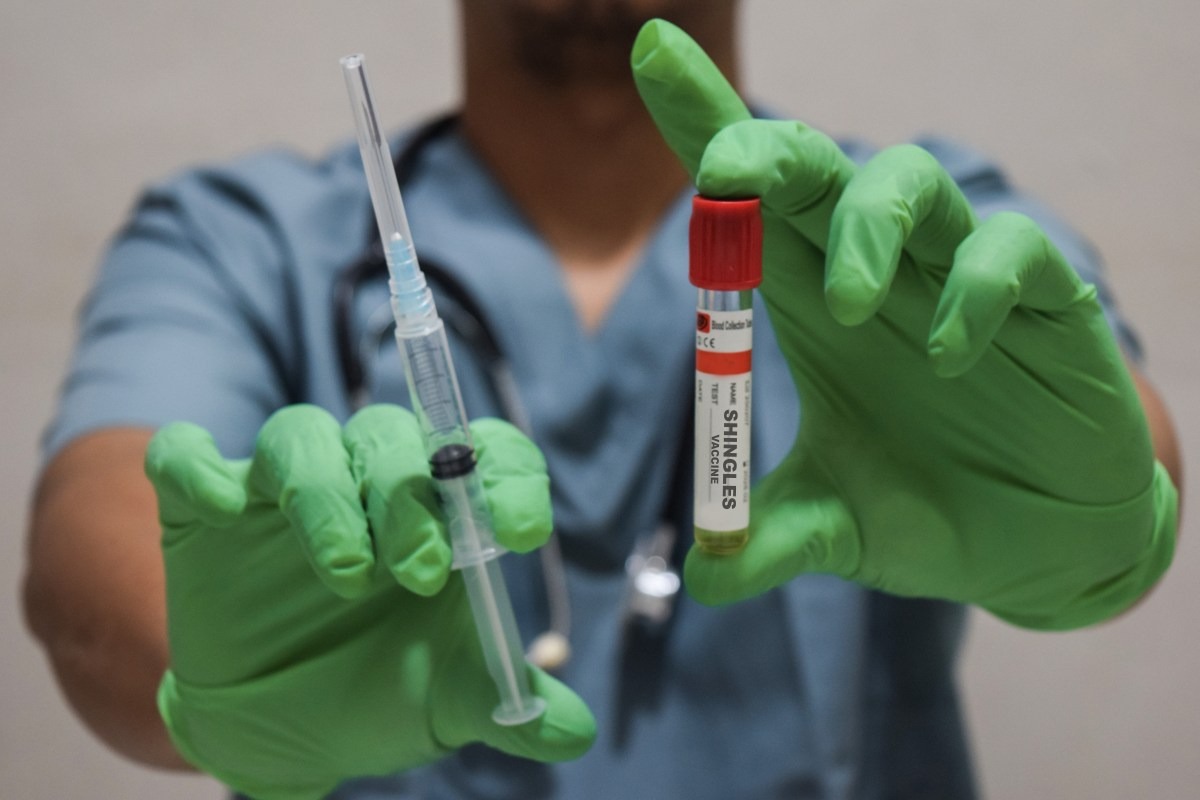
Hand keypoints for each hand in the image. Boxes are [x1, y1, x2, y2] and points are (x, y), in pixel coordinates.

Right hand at [145, 404, 593, 799]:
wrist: (280, 722)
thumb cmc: (377, 687)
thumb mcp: (447, 700)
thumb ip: (510, 706)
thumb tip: (575, 732)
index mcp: (437, 507)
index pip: (483, 452)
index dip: (508, 477)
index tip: (521, 531)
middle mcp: (364, 479)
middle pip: (391, 437)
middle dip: (411, 499)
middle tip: (425, 573)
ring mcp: (280, 487)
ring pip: (301, 436)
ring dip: (327, 496)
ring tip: (348, 573)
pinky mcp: (202, 507)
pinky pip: (185, 457)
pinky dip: (198, 469)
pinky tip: (224, 509)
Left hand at [632, 21, 1176, 628]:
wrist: (1033, 543)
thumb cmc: (926, 506)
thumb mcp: (837, 527)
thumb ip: (771, 537)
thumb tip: (704, 577)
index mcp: (810, 301)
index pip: (748, 201)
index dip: (701, 126)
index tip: (651, 56)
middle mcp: (876, 272)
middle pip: (817, 171)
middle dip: (767, 154)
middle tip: (727, 170)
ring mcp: (956, 278)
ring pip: (911, 186)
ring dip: (868, 226)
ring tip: (847, 305)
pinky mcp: (1042, 303)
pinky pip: (1010, 255)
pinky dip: (975, 290)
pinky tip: (950, 354)